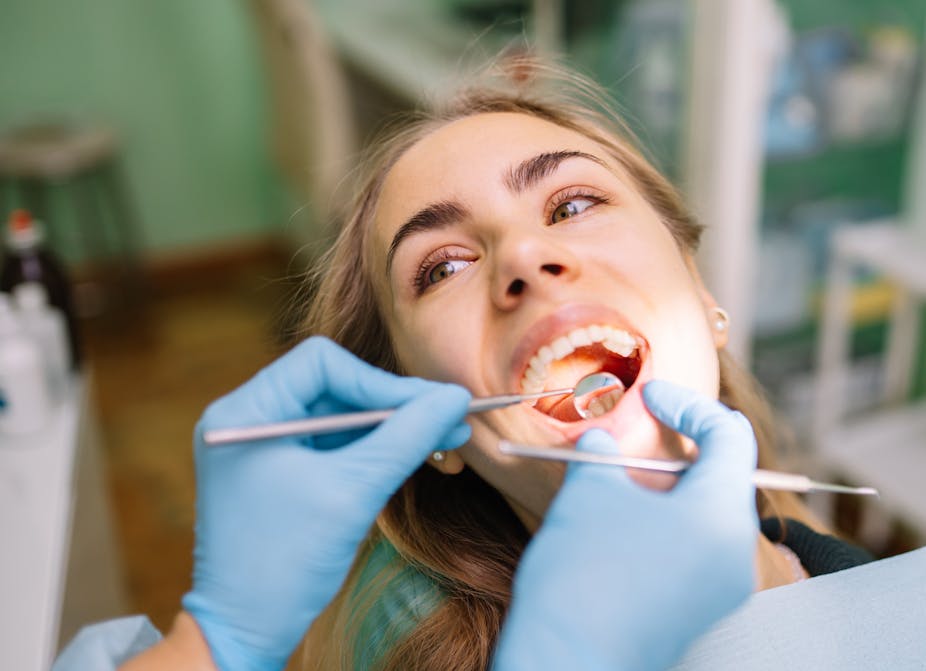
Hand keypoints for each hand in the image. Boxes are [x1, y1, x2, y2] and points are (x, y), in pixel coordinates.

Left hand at [181, 337, 471, 670]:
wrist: (244, 632)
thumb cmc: (285, 563)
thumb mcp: (354, 491)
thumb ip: (407, 437)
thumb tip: (453, 396)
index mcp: (246, 412)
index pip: (322, 365)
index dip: (380, 381)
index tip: (430, 403)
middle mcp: (249, 419)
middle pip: (335, 388)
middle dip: (394, 405)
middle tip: (451, 416)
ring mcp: (264, 447)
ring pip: (340, 418)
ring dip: (391, 429)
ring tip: (446, 436)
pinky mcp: (280, 473)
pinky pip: (334, 446)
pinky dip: (374, 450)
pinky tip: (417, 453)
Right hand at [493, 380, 757, 670]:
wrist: (564, 662)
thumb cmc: (581, 572)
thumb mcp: (590, 492)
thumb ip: (603, 452)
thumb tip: (602, 440)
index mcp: (723, 516)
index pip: (729, 436)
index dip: (689, 404)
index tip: (651, 393)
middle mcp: (734, 554)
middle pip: (720, 476)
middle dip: (673, 447)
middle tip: (630, 432)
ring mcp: (719, 588)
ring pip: (702, 513)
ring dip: (662, 485)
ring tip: (613, 478)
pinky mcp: (696, 609)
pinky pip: (692, 547)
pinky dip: (661, 520)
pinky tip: (618, 520)